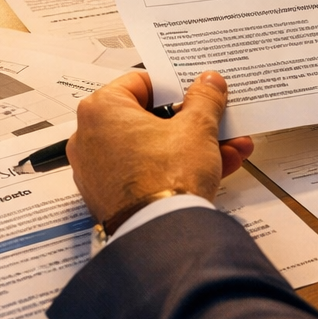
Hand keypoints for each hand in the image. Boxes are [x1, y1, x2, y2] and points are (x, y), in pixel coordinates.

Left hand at [65, 70, 253, 224]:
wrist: (163, 236)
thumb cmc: (166, 179)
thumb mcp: (197, 128)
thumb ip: (204, 99)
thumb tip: (208, 84)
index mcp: (101, 109)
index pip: (141, 82)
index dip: (174, 86)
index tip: (195, 91)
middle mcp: (90, 137)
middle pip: (149, 118)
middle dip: (191, 121)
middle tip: (214, 120)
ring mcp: (98, 170)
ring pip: (152, 147)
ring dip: (192, 145)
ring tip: (227, 147)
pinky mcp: (110, 196)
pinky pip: (146, 171)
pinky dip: (175, 167)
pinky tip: (214, 167)